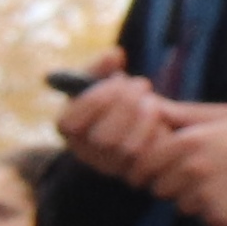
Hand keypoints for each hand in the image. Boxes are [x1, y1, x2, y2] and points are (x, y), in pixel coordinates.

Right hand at [58, 65, 167, 182]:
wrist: (128, 125)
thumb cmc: (109, 98)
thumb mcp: (99, 79)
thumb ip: (101, 67)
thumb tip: (115, 55)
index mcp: (67, 128)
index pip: (70, 124)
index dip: (97, 100)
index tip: (119, 77)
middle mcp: (83, 151)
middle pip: (103, 137)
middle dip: (127, 105)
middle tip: (142, 83)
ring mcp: (109, 165)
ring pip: (127, 148)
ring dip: (145, 118)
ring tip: (151, 99)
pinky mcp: (135, 171)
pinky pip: (149, 156)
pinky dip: (157, 132)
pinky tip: (160, 118)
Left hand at [125, 101, 226, 225]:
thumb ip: (184, 113)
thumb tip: (147, 103)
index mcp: (192, 141)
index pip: (142, 161)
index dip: (148, 164)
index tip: (163, 164)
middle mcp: (194, 170)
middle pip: (157, 186)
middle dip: (170, 182)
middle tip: (204, 174)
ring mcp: (207, 197)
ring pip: (180, 204)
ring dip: (194, 198)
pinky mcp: (222, 220)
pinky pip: (204, 219)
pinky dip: (216, 212)